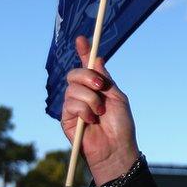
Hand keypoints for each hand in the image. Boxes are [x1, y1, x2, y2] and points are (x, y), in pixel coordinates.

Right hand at [61, 36, 139, 184]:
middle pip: (75, 74)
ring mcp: (73, 106)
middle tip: (101, 88)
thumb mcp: (117, 97)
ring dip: (91, 100)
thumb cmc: (121, 125)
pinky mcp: (66, 119)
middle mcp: (83, 94)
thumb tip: (96, 58)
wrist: (116, 148)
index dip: (83, 51)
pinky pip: (70, 105)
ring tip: (100, 113)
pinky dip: (85, 111)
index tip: (82, 38)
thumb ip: (105, 79)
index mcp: (97, 87)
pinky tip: (92, 122)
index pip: (87, 66)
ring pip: (73, 89)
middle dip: (88, 77)